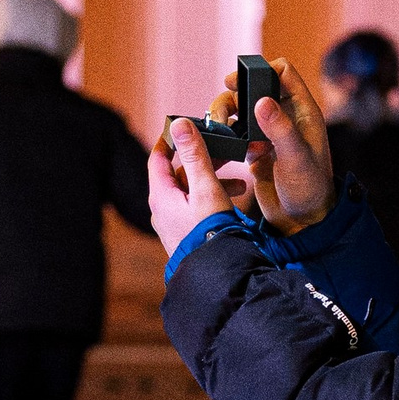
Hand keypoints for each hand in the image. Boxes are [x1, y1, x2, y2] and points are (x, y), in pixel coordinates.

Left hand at [149, 116, 247, 258]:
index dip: (170, 140)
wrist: (217, 275)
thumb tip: (179, 124)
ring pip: (191, 192)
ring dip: (213, 181)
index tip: (185, 127)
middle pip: (179, 175)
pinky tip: (234, 202)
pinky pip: (196, 208)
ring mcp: (173, 224)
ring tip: (240, 183)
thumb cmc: (210, 232)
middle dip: (203, 161)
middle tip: (226, 152)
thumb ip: (194, 156)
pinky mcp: (186, 235)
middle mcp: (162, 210)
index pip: (158, 158)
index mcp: (161, 196)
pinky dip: (213, 199)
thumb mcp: (205, 188)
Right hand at [211, 54, 334, 237]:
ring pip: (242, 109)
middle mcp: (285, 117)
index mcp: (302, 112)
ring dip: (227, 113)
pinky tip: (222, 142)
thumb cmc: (310, 190)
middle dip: (235, 92)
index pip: (283, 72)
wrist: (302, 222)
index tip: (242, 80)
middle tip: (222, 109)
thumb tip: (261, 100)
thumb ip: (280, 129)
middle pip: (255, 87)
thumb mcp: (296, 158)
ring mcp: (269, 133)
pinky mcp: (256, 149)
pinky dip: (226, 132)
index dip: (263, 69)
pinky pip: (236, 130)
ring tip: (219, 127)